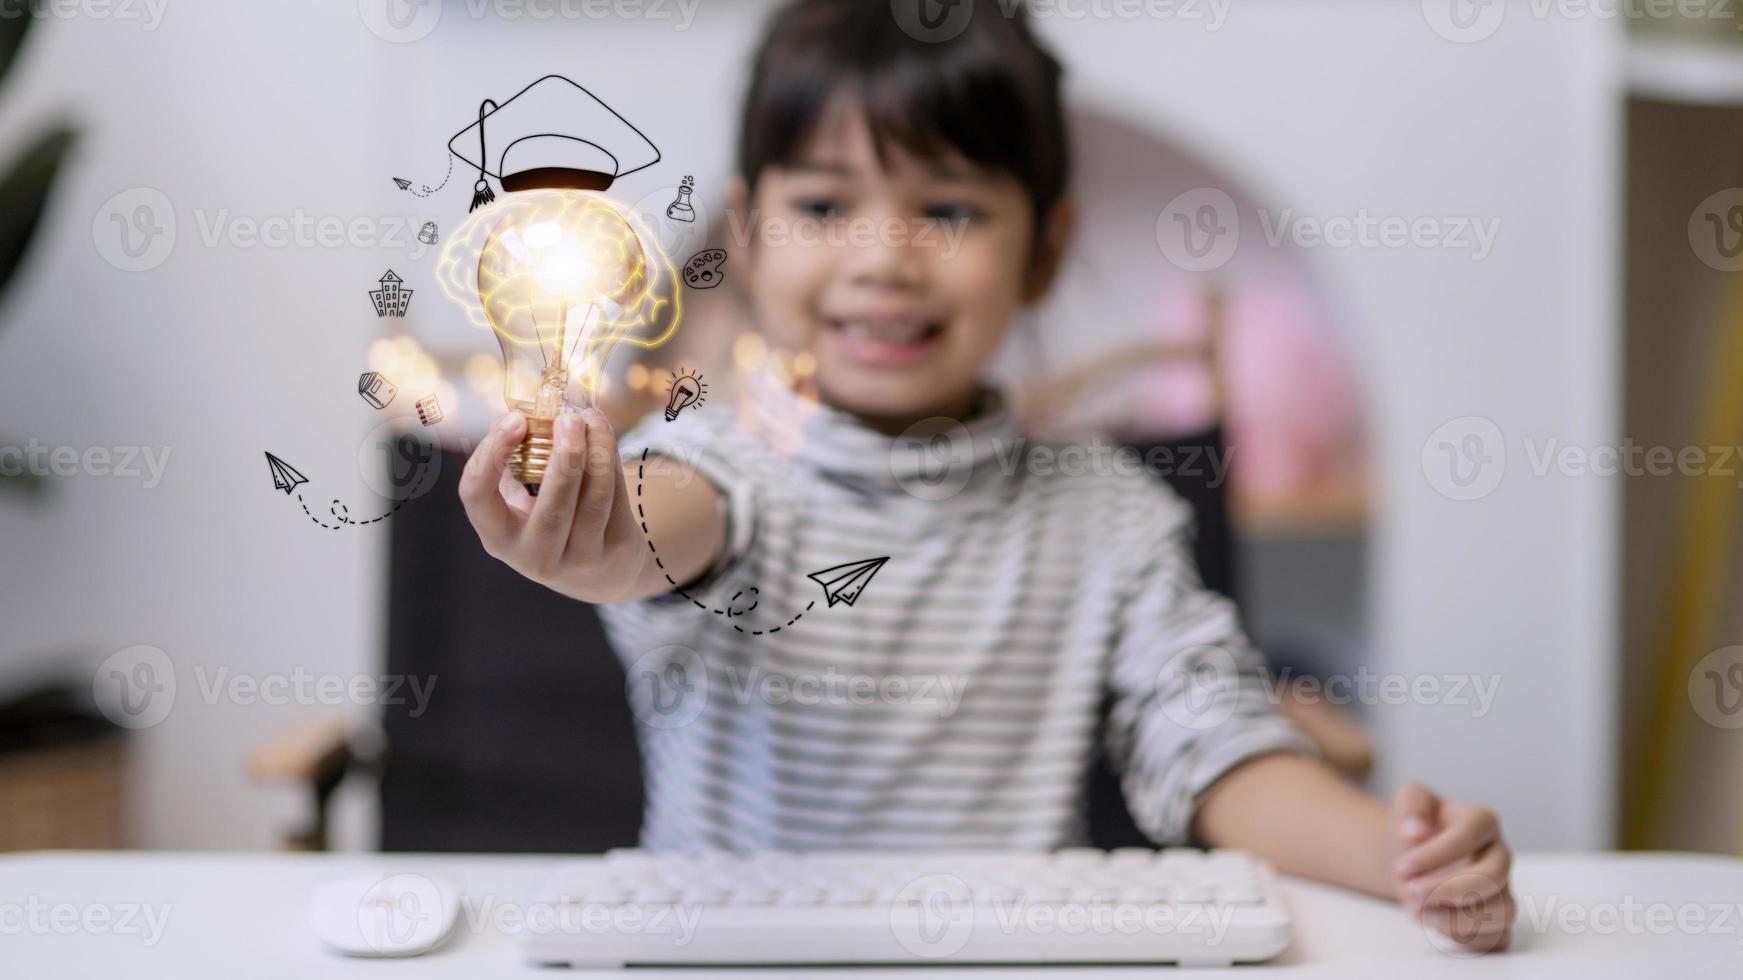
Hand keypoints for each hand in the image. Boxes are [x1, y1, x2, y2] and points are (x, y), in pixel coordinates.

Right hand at [459, 410, 647, 602]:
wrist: (594, 571)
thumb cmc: (546, 520)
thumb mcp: (519, 499)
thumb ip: (513, 459)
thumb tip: (516, 414)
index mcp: (498, 537)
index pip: (478, 497)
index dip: (492, 455)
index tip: (514, 419)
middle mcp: (535, 556)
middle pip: (553, 508)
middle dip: (564, 458)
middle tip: (569, 419)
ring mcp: (578, 560)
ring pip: (593, 502)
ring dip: (597, 453)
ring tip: (593, 419)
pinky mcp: (614, 551)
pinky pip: (616, 500)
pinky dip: (611, 462)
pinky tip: (604, 435)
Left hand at [1390, 783, 1514, 953]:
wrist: (1413, 856)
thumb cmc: (1415, 826)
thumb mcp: (1408, 802)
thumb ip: (1411, 808)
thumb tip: (1415, 831)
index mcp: (1482, 821)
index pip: (1468, 837)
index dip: (1435, 855)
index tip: (1401, 867)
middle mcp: (1500, 854)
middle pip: (1493, 876)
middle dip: (1449, 888)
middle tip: (1412, 890)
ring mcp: (1503, 888)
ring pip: (1502, 911)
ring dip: (1460, 918)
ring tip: (1422, 912)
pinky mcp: (1497, 917)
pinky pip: (1499, 937)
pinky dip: (1468, 937)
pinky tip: (1437, 924)